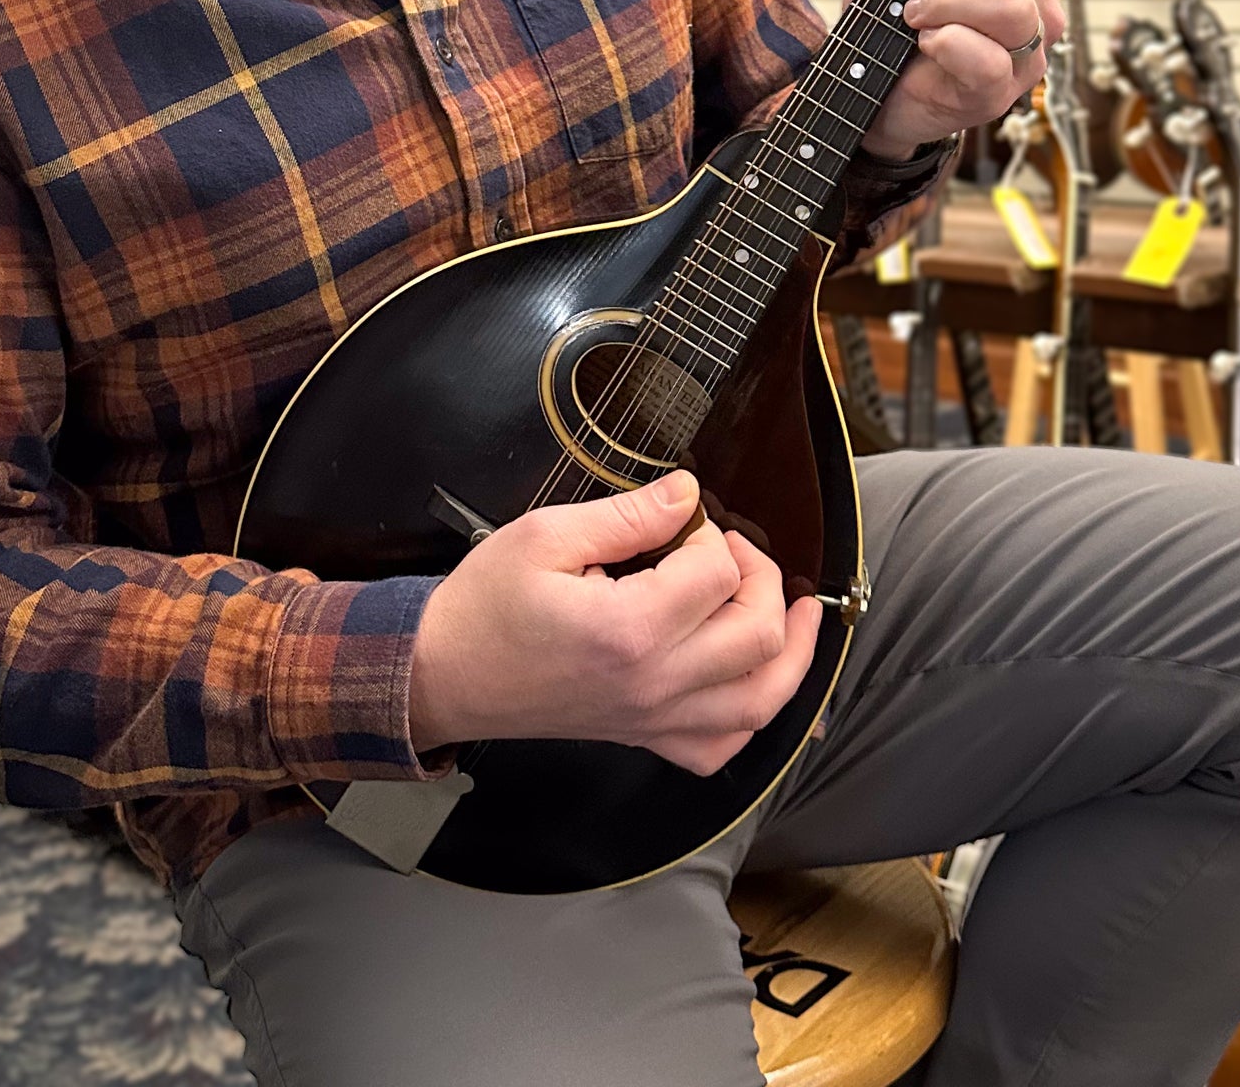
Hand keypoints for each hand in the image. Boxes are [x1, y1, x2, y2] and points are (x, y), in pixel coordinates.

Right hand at [408, 471, 822, 777]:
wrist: (444, 675)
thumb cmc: (485, 604)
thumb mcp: (545, 535)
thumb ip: (628, 514)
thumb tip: (688, 492)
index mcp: (629, 629)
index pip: (716, 572)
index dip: (709, 531)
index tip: (680, 517)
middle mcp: (654, 684)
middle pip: (759, 636)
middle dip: (762, 579)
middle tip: (730, 547)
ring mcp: (653, 719)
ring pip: (762, 701)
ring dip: (790, 652)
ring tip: (796, 611)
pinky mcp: (645, 738)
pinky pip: (722, 747)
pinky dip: (752, 715)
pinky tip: (749, 678)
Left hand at [845, 0, 1064, 161]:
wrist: (861, 82)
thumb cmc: (891, 12)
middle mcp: (1039, 6)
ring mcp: (1026, 53)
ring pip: (1007, 6)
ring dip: (942, 4)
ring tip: (917, 18)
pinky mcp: (1000, 92)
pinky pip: (984, 56)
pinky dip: (942, 43)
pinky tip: (925, 47)